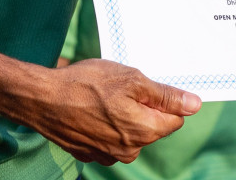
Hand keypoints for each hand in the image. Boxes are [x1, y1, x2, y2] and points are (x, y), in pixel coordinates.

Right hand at [13, 59, 199, 164]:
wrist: (42, 99)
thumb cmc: (86, 85)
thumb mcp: (132, 80)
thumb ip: (165, 96)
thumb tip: (194, 105)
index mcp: (144, 131)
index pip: (174, 119)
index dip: (163, 101)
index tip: (147, 87)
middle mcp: (128, 150)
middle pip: (151, 127)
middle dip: (142, 108)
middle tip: (120, 89)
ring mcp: (107, 155)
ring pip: (129, 133)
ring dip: (122, 116)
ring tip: (101, 98)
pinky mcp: (89, 153)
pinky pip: (108, 138)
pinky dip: (104, 125)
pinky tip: (90, 110)